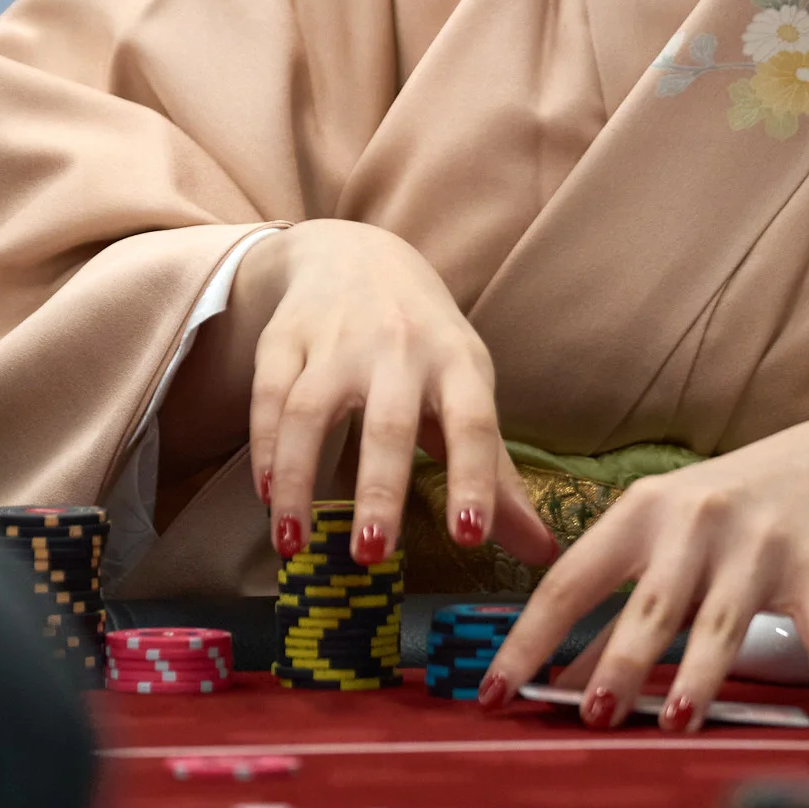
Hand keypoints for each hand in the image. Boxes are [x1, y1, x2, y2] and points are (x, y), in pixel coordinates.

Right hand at [240, 221, 556, 571]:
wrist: (359, 253)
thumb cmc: (426, 343)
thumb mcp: (468, 391)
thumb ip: (496, 476)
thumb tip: (544, 553)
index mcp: (458, 362)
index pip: (473, 423)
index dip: (474, 479)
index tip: (468, 537)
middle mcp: (399, 346)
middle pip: (390, 421)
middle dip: (381, 487)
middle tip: (372, 553)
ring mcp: (338, 339)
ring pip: (312, 409)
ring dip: (300, 478)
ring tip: (292, 544)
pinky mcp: (286, 336)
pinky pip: (269, 395)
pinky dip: (264, 447)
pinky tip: (266, 494)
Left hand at [476, 412, 808, 732]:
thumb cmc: (730, 509)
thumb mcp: (663, 540)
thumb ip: (613, 605)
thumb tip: (556, 682)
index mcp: (643, 512)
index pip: (572, 580)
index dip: (530, 639)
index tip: (495, 692)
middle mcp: (698, 522)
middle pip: (652, 602)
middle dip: (621, 658)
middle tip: (594, 714)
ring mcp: (762, 543)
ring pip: (725, 618)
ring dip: (701, 672)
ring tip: (678, 722)